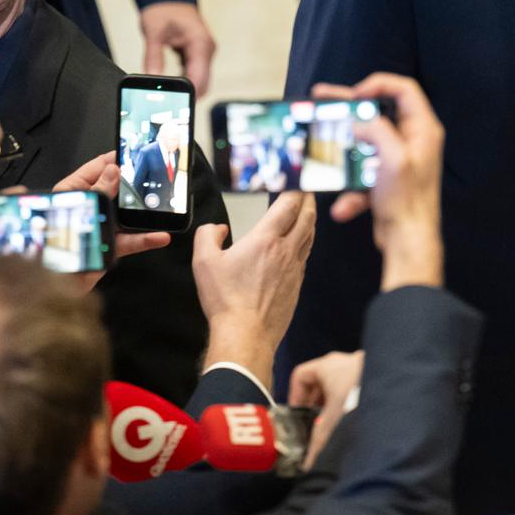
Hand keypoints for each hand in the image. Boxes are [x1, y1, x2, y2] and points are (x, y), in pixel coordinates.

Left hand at [55, 153, 169, 290]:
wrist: (50, 282)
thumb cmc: (50, 242)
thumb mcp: (76, 207)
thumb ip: (97, 190)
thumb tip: (114, 170)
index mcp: (73, 191)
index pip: (95, 167)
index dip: (113, 158)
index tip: (132, 151)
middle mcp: (89, 206)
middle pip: (115, 189)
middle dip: (134, 183)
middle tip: (154, 175)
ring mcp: (101, 225)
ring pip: (126, 215)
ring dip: (144, 212)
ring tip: (162, 205)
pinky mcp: (109, 246)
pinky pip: (130, 241)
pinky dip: (146, 239)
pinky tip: (160, 237)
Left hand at [139, 2, 215, 95]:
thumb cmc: (164, 10)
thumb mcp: (153, 31)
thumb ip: (153, 56)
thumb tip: (152, 77)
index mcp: (200, 43)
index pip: (199, 75)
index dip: (190, 91)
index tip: (177, 102)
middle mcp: (207, 49)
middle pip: (204, 82)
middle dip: (190, 94)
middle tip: (172, 105)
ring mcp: (205, 53)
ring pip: (202, 80)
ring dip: (189, 89)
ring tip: (171, 97)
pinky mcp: (199, 55)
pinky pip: (196, 73)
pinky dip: (187, 81)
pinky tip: (173, 86)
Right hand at [193, 191, 315, 380]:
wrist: (246, 334)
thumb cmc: (225, 300)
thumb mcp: (203, 262)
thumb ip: (207, 236)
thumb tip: (217, 228)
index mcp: (265, 240)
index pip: (288, 205)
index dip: (296, 189)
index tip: (297, 180)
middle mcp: (285, 251)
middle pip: (306, 218)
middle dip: (309, 200)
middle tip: (309, 190)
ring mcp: (294, 269)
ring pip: (309, 237)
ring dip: (310, 220)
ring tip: (308, 212)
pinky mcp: (297, 285)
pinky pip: (304, 257)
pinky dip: (305, 243)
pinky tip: (299, 245)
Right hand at [289, 350, 364, 466]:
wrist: (397, 387)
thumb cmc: (361, 394)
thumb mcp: (335, 418)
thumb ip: (319, 440)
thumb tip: (307, 463)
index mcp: (326, 366)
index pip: (299, 376)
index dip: (295, 395)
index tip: (297, 414)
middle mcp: (341, 362)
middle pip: (318, 381)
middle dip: (314, 403)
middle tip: (314, 422)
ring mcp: (358, 365)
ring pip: (336, 384)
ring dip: (332, 402)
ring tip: (334, 422)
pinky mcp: (372, 373)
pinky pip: (352, 386)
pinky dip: (348, 399)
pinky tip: (353, 416)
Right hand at [311, 74, 443, 290]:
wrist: (408, 241)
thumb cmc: (408, 202)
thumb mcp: (392, 158)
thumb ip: (376, 130)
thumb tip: (359, 121)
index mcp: (423, 130)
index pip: (404, 89)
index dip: (379, 84)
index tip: (355, 94)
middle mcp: (414, 140)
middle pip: (380, 112)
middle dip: (350, 107)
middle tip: (324, 97)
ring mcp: (399, 159)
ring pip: (366, 142)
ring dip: (345, 148)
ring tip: (321, 139)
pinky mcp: (386, 178)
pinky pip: (363, 172)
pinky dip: (352, 186)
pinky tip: (344, 206)